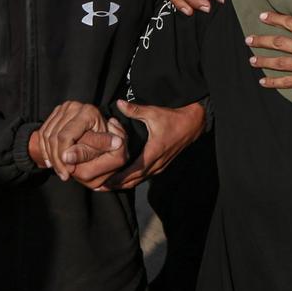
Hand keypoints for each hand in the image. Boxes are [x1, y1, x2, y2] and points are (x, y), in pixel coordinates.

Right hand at [35, 101, 108, 180]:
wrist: (106, 130)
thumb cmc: (107, 141)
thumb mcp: (101, 149)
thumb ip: (85, 153)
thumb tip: (66, 158)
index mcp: (87, 113)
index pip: (65, 137)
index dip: (63, 156)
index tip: (68, 172)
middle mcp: (73, 107)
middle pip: (55, 136)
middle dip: (57, 159)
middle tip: (63, 175)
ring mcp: (63, 108)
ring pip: (47, 135)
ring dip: (50, 156)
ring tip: (59, 170)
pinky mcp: (56, 113)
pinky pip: (44, 132)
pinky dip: (46, 149)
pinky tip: (51, 162)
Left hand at [70, 100, 206, 190]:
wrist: (193, 124)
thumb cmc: (172, 118)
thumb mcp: (154, 112)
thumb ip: (135, 110)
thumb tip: (119, 103)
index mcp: (154, 152)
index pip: (134, 170)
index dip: (119, 177)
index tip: (104, 181)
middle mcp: (157, 162)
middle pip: (134, 180)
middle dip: (117, 184)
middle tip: (98, 187)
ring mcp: (160, 166)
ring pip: (139, 180)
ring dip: (124, 184)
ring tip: (107, 186)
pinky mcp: (162, 165)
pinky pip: (145, 177)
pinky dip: (132, 180)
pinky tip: (122, 180)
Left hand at [247, 4, 291, 96]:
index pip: (290, 23)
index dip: (274, 18)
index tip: (262, 16)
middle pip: (278, 42)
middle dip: (261, 40)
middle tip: (248, 39)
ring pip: (279, 62)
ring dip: (263, 60)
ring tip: (251, 60)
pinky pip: (288, 82)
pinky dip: (274, 83)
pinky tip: (262, 82)